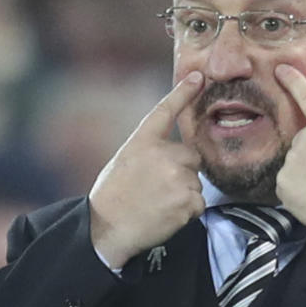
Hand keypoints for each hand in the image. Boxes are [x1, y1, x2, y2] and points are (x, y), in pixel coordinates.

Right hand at [89, 72, 205, 268]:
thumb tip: (177, 157)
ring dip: (183, 194)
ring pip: (196, 183)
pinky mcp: (188, 200)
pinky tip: (165, 215)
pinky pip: (198, 204)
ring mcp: (178, 177)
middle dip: (182, 172)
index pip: (166, 110)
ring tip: (158, 204)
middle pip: (192, 158)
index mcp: (144, 141)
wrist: (107, 228)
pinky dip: (187, 212)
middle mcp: (164, 154)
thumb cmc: (113, 197)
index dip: (183, 92)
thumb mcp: (126, 161)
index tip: (198, 78)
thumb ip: (152, 153)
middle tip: (158, 190)